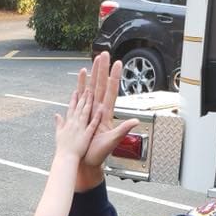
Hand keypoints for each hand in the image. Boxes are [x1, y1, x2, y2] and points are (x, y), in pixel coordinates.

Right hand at [54, 89, 99, 158]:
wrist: (65, 160)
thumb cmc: (63, 150)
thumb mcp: (58, 134)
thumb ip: (59, 123)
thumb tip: (56, 115)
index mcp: (68, 124)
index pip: (72, 108)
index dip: (74, 99)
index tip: (76, 90)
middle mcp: (74, 124)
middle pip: (79, 107)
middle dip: (83, 95)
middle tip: (86, 85)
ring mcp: (80, 129)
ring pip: (85, 113)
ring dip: (88, 102)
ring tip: (92, 92)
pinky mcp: (86, 136)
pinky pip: (92, 125)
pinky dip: (95, 118)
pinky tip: (100, 110)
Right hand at [75, 51, 139, 169]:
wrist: (87, 162)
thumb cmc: (99, 154)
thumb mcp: (113, 141)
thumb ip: (123, 130)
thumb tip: (135, 121)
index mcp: (107, 114)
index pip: (112, 91)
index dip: (115, 77)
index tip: (118, 63)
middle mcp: (99, 109)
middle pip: (101, 85)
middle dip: (103, 69)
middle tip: (104, 54)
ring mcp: (90, 111)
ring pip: (92, 88)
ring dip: (93, 74)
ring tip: (93, 60)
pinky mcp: (81, 115)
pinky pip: (80, 98)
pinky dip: (81, 87)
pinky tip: (82, 77)